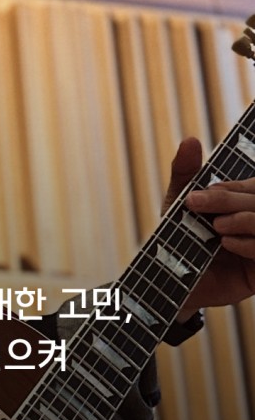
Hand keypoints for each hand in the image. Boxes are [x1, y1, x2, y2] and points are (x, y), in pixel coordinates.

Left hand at [165, 136, 254, 316]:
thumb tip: (190, 140)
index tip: (199, 195)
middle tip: (198, 206)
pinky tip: (227, 243)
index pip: (250, 186)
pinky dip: (250, 244)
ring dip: (243, 220)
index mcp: (244, 203)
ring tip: (216, 227)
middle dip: (230, 200)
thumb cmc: (178, 238)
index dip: (229, 188)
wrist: (171, 280)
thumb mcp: (178, 204)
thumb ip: (185, 173)